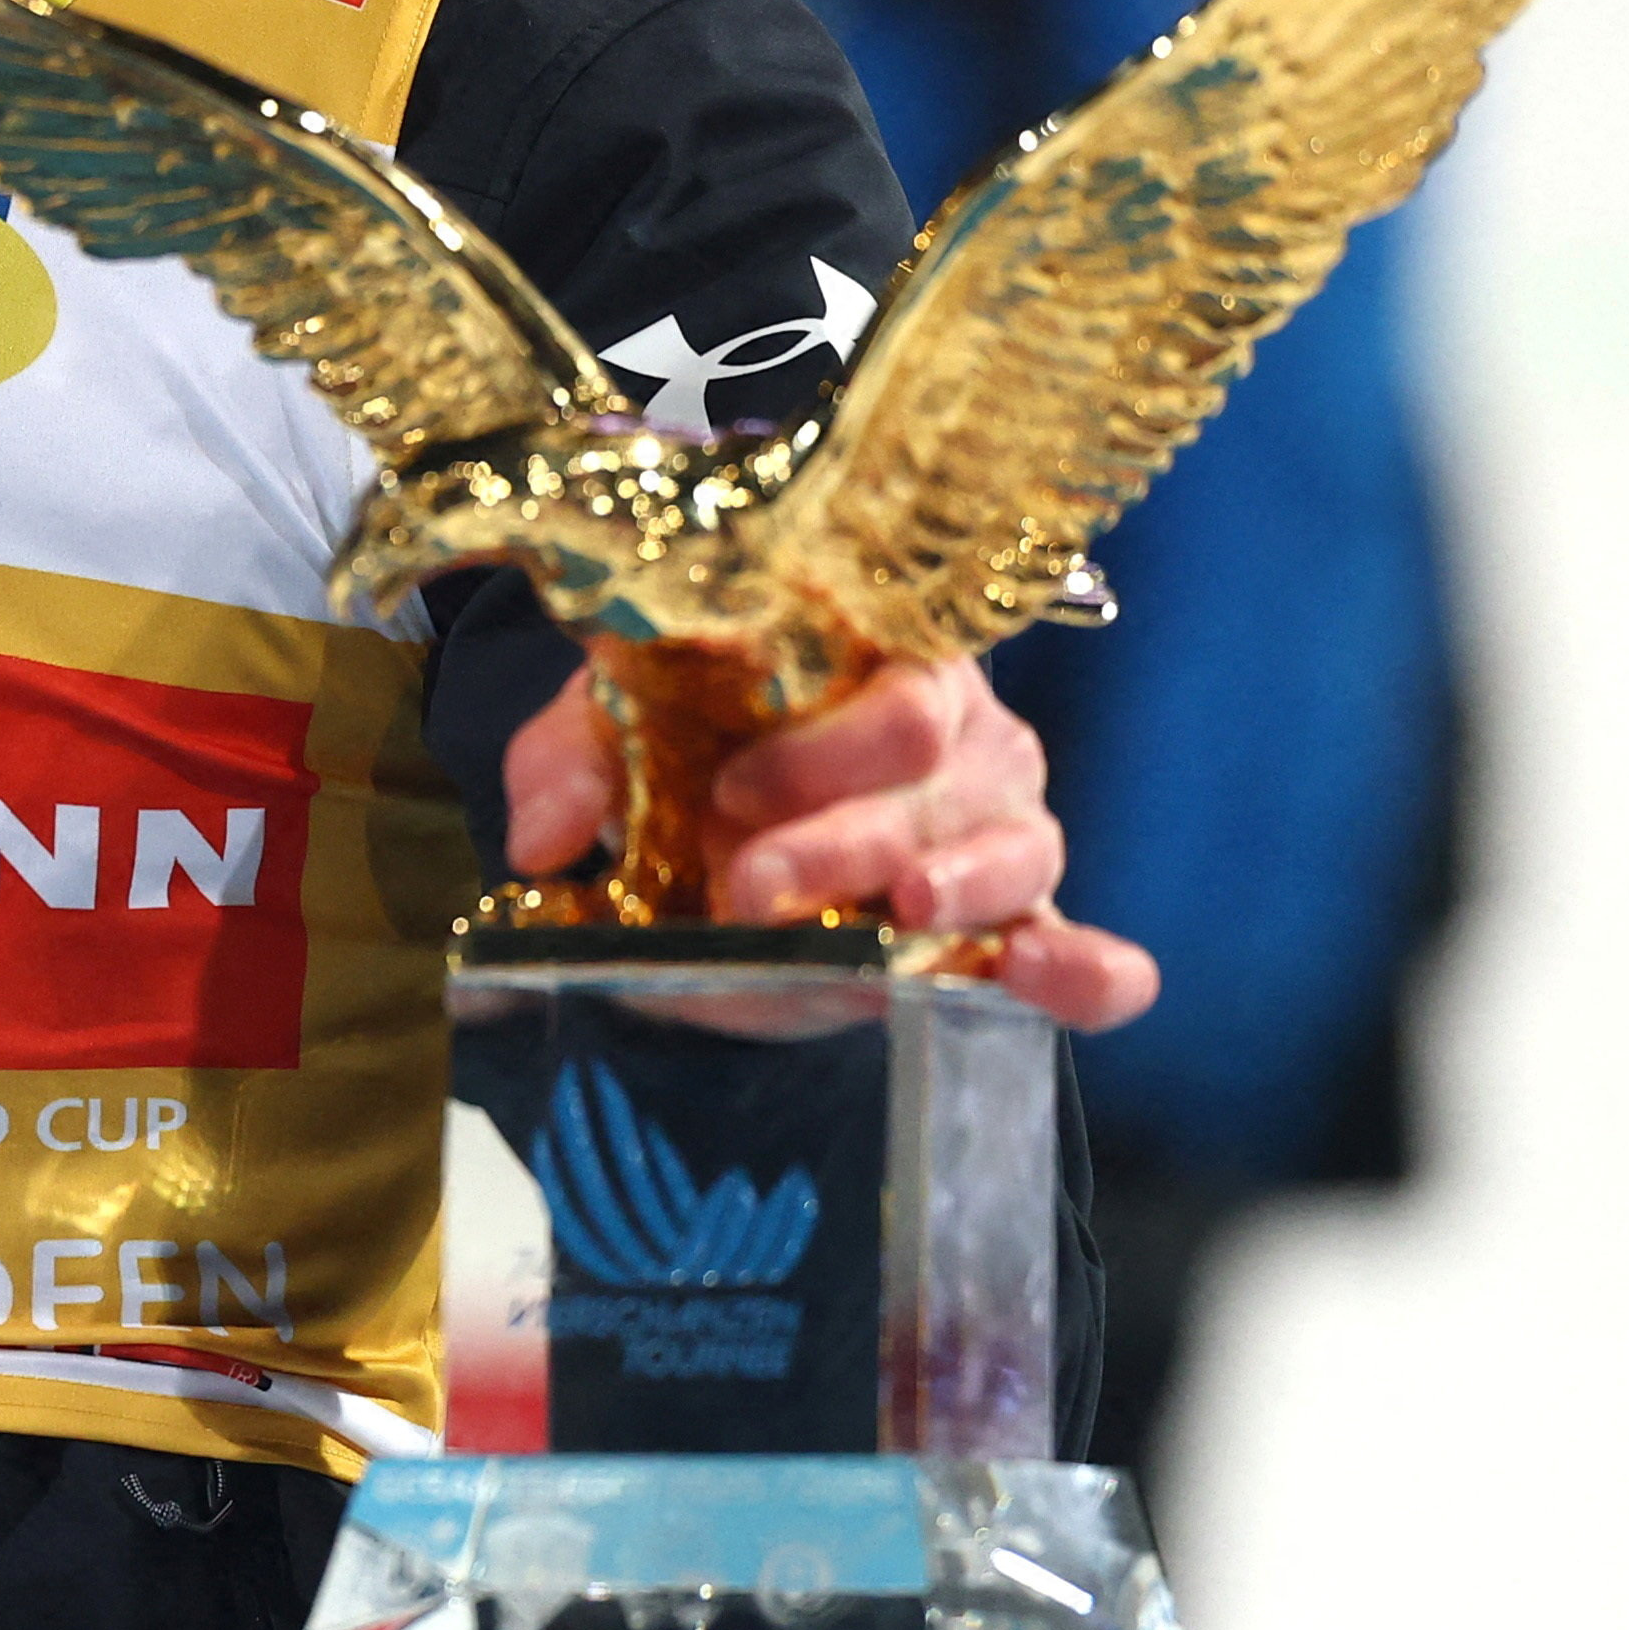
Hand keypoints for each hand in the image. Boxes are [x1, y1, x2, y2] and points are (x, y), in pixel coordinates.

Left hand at [497, 652, 1160, 1032]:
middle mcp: (958, 733)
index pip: (890, 676)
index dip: (818, 739)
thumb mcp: (607, 739)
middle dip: (848, 831)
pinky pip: (1084, 952)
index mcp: (871, 654)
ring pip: (1017, 846)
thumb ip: (571, 764)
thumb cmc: (674, 761)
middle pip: (945, 768)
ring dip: (955, 886)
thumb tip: (542, 837)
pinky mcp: (1010, 928)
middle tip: (750, 883)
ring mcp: (997, 829)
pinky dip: (1085, 971)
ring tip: (900, 911)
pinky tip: (1049, 975)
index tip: (724, 786)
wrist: (696, 861)